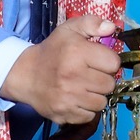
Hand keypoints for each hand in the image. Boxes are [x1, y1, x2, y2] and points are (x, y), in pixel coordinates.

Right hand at [1, 15, 121, 125]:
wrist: (26, 74)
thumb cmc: (52, 51)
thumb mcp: (69, 30)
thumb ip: (92, 23)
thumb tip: (112, 28)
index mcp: (77, 52)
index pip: (113, 63)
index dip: (108, 61)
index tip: (98, 61)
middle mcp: (73, 76)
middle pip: (110, 84)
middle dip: (103, 79)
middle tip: (91, 75)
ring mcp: (68, 97)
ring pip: (102, 102)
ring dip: (96, 96)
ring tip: (85, 87)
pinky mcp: (64, 114)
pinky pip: (89, 116)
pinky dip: (86, 109)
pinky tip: (77, 99)